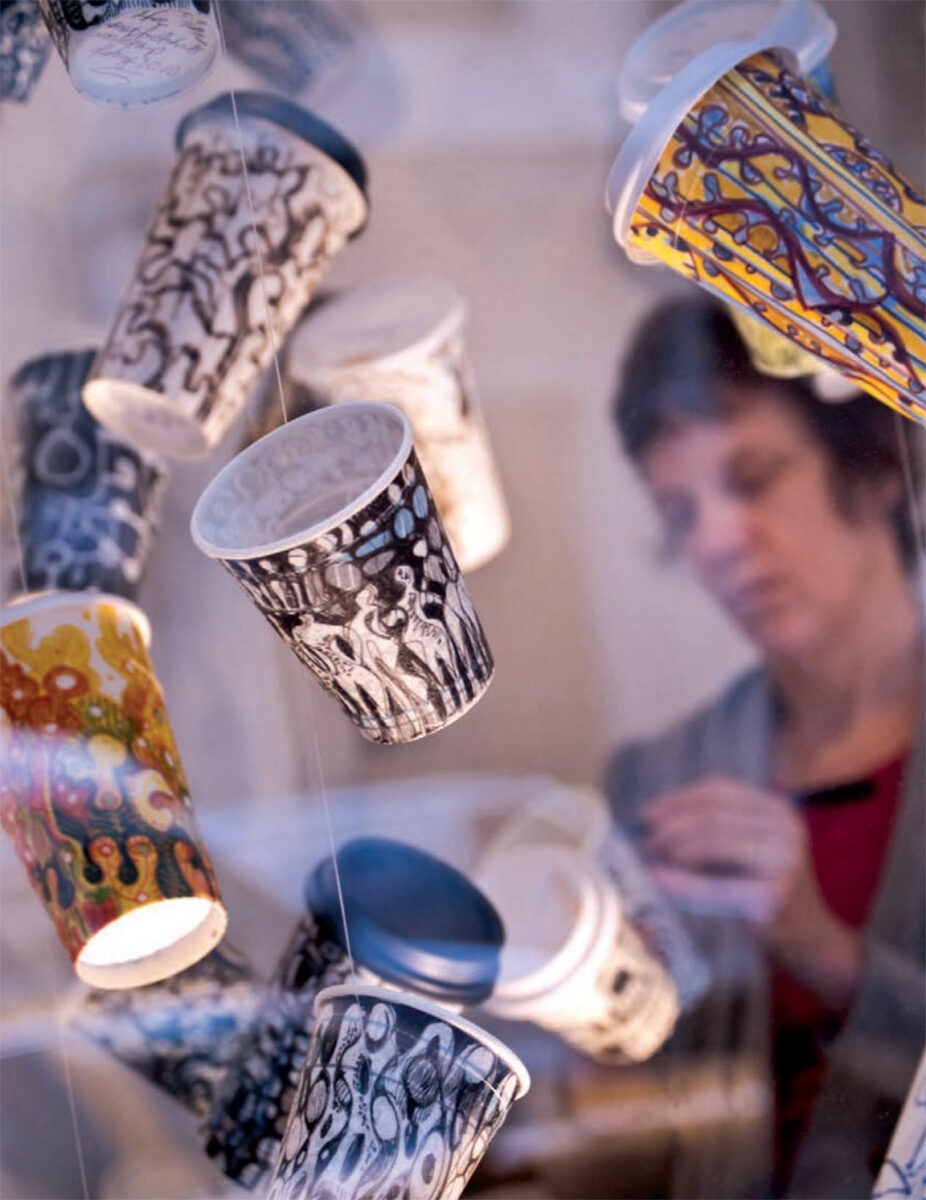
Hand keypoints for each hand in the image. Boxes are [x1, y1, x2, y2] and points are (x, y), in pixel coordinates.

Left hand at [640, 776, 861, 1010]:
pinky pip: (714, 885)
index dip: (677, 799)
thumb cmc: (764, 893)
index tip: (645, 815)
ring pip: (712, 842)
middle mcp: (787, 827)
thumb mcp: (743, 851)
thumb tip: (648, 824)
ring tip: (648, 862)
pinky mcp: (773, 897)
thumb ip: (710, 832)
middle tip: (641, 844)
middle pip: (712, 815)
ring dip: (671, 849)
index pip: (718, 790)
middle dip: (669, 827)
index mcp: (778, 809)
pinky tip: (659, 882)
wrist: (810, 942)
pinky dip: (681, 883)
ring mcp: (784, 861)